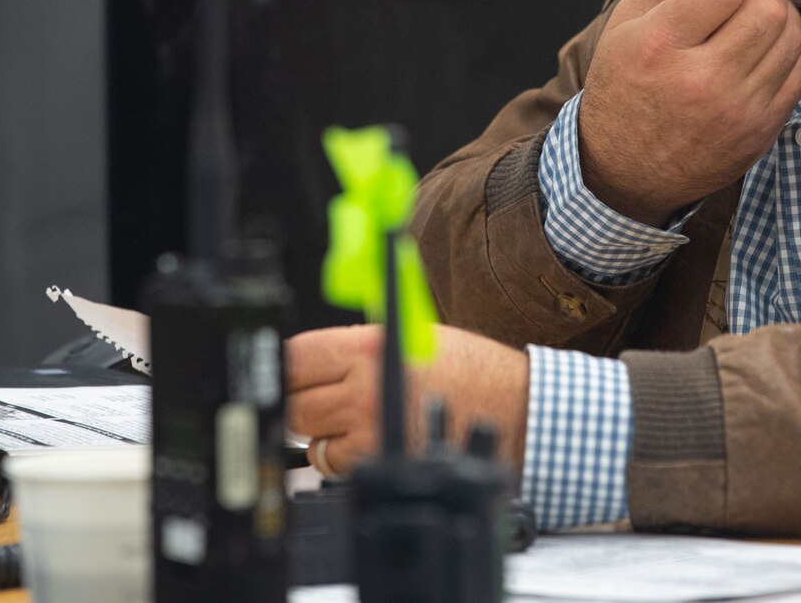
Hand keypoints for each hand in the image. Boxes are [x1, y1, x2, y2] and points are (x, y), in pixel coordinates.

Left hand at [285, 324, 528, 477]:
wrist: (513, 410)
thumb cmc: (470, 371)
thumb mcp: (410, 335)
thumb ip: (357, 345)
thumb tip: (311, 355)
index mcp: (369, 346)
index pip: (296, 355)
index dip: (287, 365)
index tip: (287, 371)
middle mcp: (365, 386)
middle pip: (294, 400)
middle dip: (300, 400)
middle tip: (318, 397)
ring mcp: (370, 429)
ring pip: (310, 437)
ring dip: (320, 432)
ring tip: (351, 419)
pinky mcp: (381, 461)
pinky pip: (333, 466)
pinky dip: (341, 459)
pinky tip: (366, 442)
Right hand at [576, 0, 800, 224]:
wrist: (627, 168)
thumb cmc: (623, 87)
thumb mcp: (627, 24)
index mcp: (661, 47)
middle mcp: (703, 80)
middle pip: (767, 8)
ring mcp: (739, 110)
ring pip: (791, 36)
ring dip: (780, 9)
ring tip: (755, 8)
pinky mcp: (762, 130)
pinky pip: (799, 70)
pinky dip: (789, 45)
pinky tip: (764, 43)